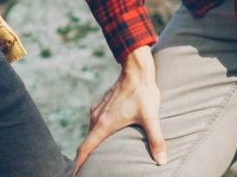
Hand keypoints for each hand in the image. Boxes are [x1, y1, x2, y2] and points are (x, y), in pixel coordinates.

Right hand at [75, 46, 165, 170]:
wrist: (136, 69)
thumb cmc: (142, 93)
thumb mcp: (151, 118)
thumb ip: (156, 140)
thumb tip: (162, 161)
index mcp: (104, 124)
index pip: (86, 148)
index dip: (79, 163)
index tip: (74, 174)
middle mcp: (97, 118)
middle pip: (88, 142)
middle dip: (87, 157)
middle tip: (89, 170)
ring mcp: (98, 110)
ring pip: (92, 132)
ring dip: (94, 144)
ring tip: (98, 155)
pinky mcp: (102, 105)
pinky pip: (96, 123)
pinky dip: (98, 133)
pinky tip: (108, 135)